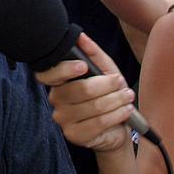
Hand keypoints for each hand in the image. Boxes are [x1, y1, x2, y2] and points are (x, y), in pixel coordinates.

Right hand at [35, 34, 135, 152]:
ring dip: (116, 99)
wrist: (117, 127)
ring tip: (127, 96)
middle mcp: (56, 100)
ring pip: (93, 106)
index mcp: (58, 82)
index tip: (83, 66)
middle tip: (120, 83)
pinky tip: (125, 110)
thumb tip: (81, 37)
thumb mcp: (105, 70)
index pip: (47, 74)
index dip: (63, 70)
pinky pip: (98, 122)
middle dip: (107, 85)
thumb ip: (93, 53)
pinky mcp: (75, 136)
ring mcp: (63, 120)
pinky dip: (117, 114)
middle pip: (80, 90)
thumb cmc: (107, 96)